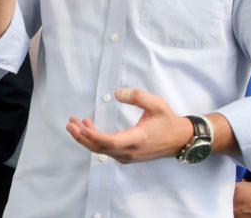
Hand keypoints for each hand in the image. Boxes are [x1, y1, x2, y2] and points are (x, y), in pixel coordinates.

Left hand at [65, 88, 191, 162]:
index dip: (93, 136)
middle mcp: (131, 152)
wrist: (180, 140)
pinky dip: (95, 141)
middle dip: (82, 137)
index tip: (80, 125)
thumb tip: (117, 93)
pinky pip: (107, 151)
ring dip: (86, 139)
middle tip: (70, 123)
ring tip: (74, 125)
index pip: (110, 142)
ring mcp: (129, 157)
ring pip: (102, 151)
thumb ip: (137, 96)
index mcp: (137, 139)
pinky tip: (89, 129)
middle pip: (100, 149)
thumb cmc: (168, 120)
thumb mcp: (156, 104)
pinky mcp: (127, 157)